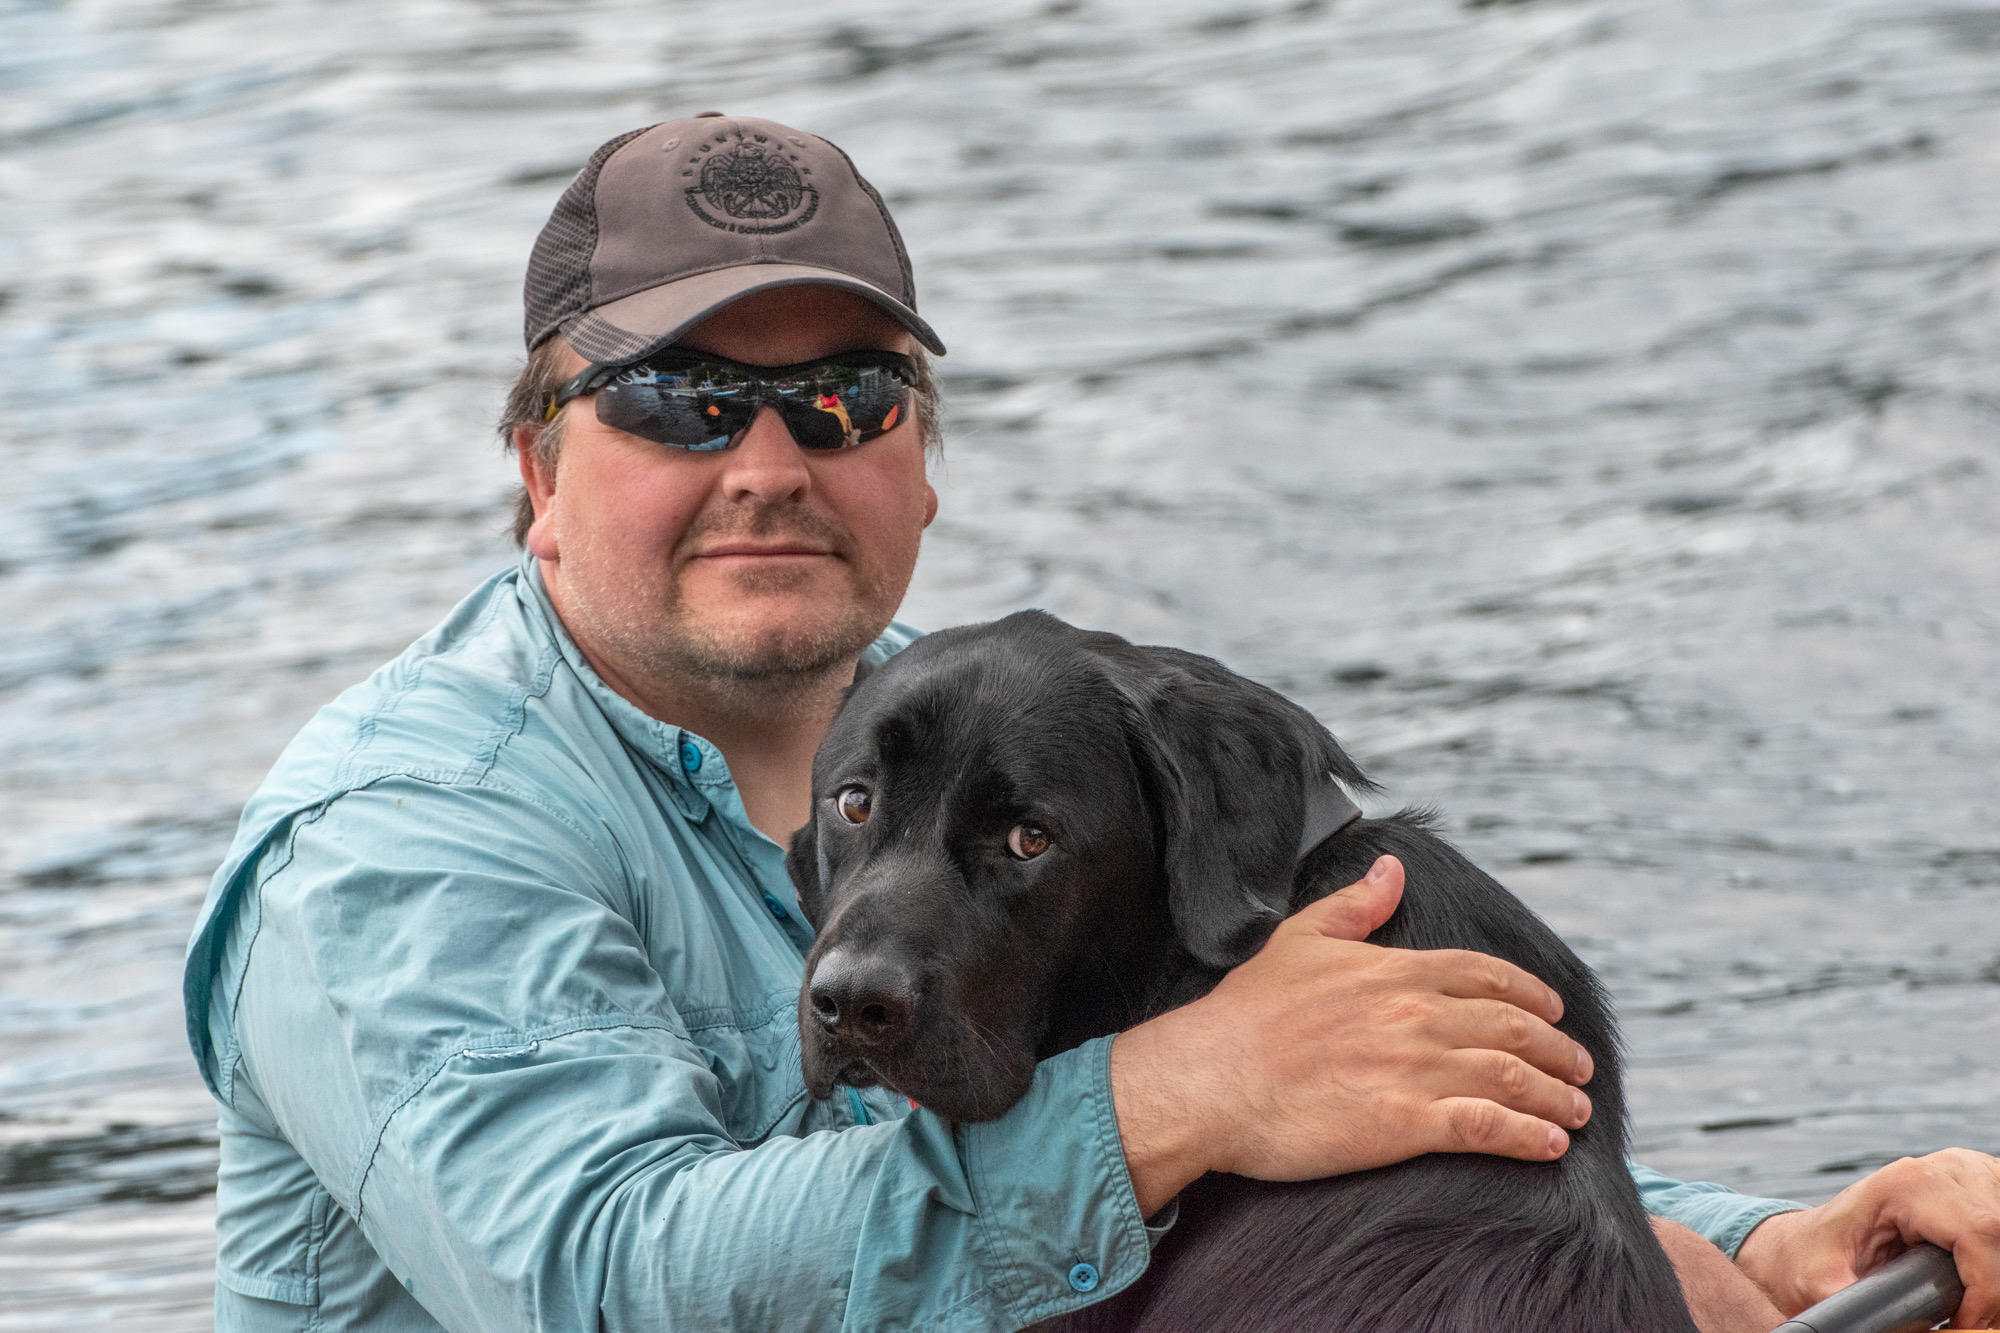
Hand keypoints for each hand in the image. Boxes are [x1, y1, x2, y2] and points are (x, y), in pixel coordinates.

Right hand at [1110, 855, 1594, 1216]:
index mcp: (1394, 970)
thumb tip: (1391, 869)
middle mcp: (1416, 1014)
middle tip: (1579, 1067)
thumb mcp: (1298, 940)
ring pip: (1512, 1078)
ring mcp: (1415, 1068)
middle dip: (1557, 1050)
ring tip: (1576, 1111)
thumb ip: (1353, 905)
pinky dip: (1529, 1136)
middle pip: (1513, 1029)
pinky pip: (1489, 1128)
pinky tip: (1549, 1145)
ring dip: (1555, 1095)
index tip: (1553, 1012)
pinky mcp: (1407, 1123)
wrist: (1210, 1078)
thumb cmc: (1244, 1014)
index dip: (1530, 994)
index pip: (1486, 976)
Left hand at [1734, 1149, 1999, 1327]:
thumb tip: (1900, 1328)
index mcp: (1906, 1184)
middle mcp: (1943, 1168)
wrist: (1813, 1238)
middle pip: (1999, 1235)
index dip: (1984, 1288)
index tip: (1964, 1324)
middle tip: (1966, 1320)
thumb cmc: (1818, 1258)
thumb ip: (1860, 1307)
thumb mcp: (1825, 1285)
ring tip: (1966, 1305)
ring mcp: (1967, 1172)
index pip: (1977, 1233)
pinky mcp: (1982, 1185)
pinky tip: (1974, 1283)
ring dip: (1995, 1277)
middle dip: (1993, 1289)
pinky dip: (1995, 1261)